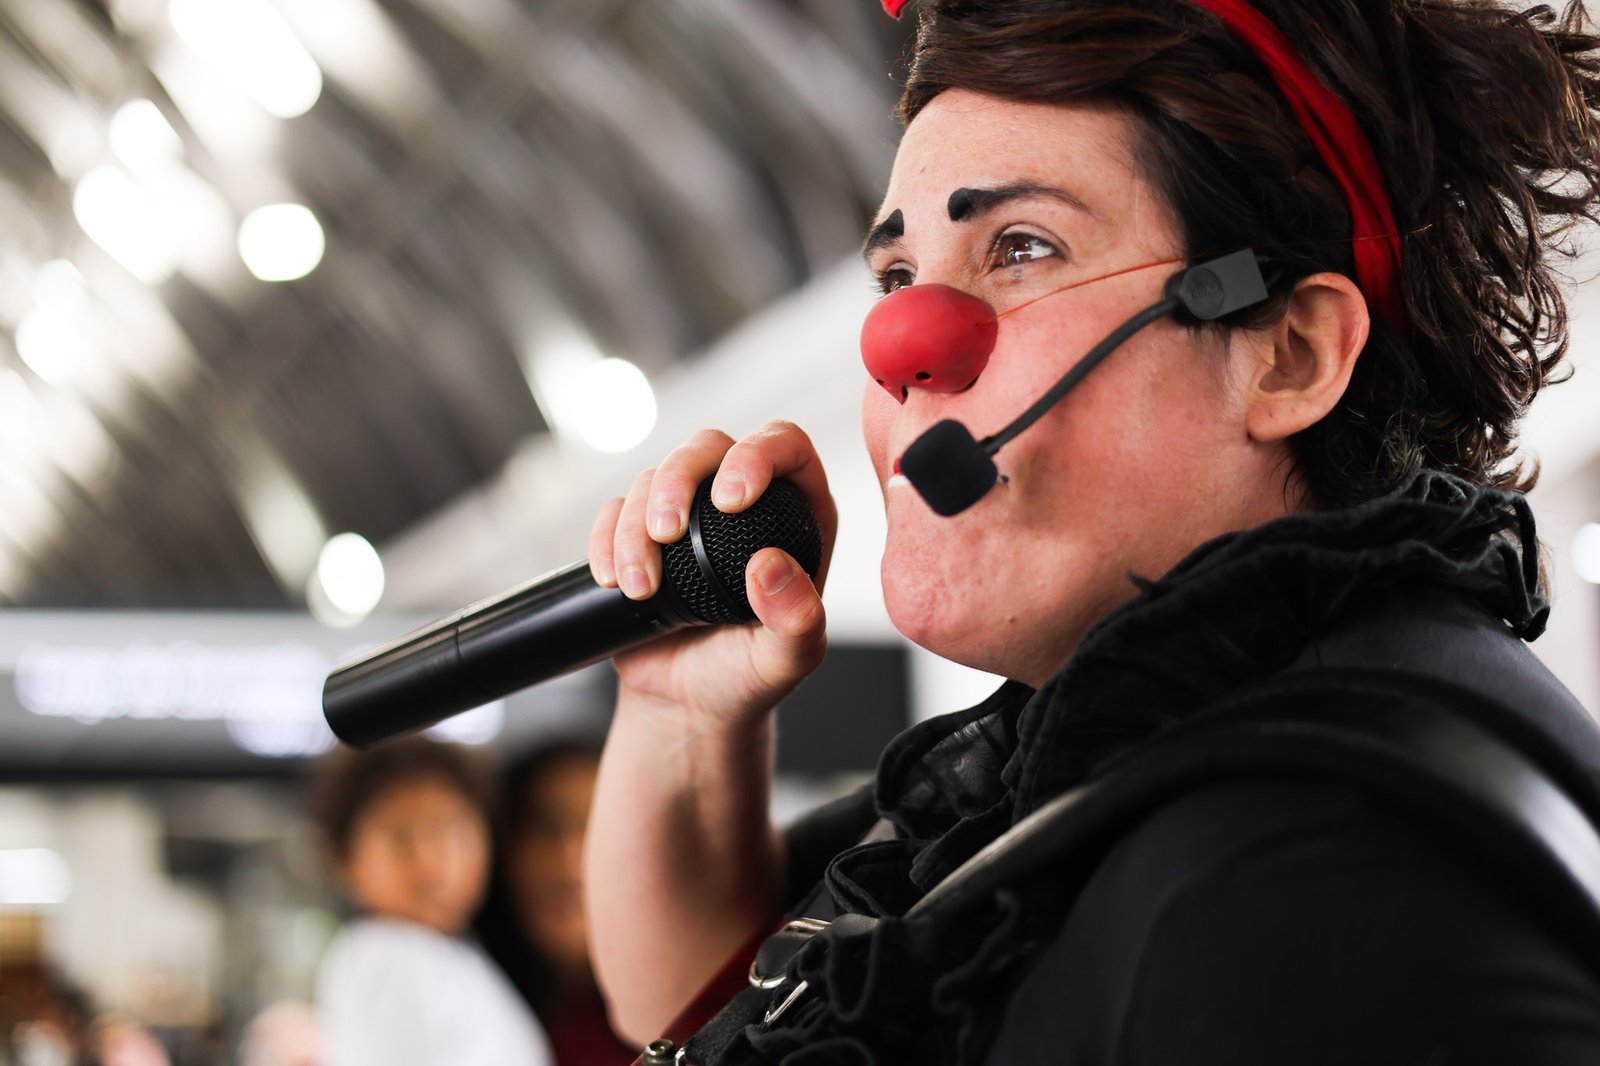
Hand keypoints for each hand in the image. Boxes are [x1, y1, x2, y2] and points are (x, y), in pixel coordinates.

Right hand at [587, 421, 836, 731]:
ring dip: (635, 526)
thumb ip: (797, 620)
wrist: (687, 705)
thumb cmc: (747, 677)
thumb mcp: (787, 659)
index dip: (756, 454)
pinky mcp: (640, 534)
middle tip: (666, 533)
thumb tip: (771, 567)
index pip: (783, 445)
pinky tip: (612, 580)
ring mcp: (689, 517)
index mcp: (796, 516)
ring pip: (654, 477)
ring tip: (639, 588)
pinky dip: (605, 539)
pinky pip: (614, 510)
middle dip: (678, 479)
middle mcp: (743, 505)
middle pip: (708, 447)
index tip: (730, 500)